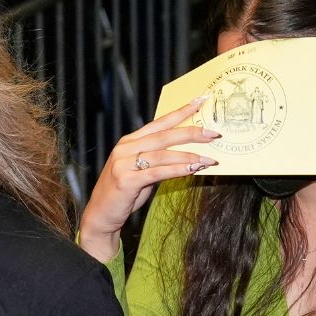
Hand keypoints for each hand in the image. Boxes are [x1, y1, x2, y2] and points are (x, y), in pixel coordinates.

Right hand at [77, 95, 218, 262]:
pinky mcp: (126, 180)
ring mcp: (124, 163)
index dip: (180, 112)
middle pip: (164, 135)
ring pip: (163, 154)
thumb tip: (187, 154)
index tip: (200, 101)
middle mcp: (125, 148)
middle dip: (191, 132)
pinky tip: (193, 169)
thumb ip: (158, 160)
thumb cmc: (124, 193)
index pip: (159, 123)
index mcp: (129, 141)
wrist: (101, 214)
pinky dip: (178, 170)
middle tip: (213, 133)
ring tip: (210, 159)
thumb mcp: (141, 171)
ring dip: (189, 156)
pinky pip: (158, 172)